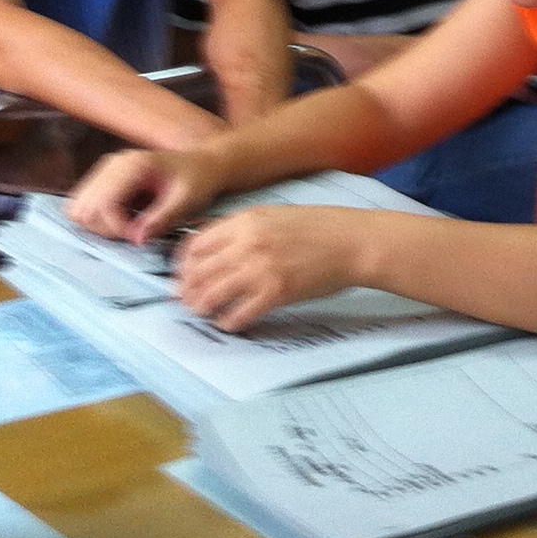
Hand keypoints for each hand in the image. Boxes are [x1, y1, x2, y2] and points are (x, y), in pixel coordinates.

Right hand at [67, 145, 229, 246]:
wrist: (202, 165)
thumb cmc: (197, 180)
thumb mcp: (187, 200)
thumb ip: (162, 218)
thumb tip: (136, 238)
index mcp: (132, 165)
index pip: (102, 205)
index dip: (116, 228)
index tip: (139, 237)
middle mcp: (112, 164)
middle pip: (83, 209)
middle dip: (105, 229)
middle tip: (134, 233)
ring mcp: (104, 171)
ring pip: (77, 209)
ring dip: (98, 226)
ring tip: (128, 228)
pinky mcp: (103, 180)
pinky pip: (84, 207)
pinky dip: (97, 221)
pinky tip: (123, 221)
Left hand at [172, 205, 366, 332]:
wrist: (353, 241)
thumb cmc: (319, 227)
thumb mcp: (275, 215)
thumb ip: (243, 228)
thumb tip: (212, 246)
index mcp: (246, 220)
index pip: (195, 245)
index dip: (183, 265)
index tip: (184, 275)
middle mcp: (248, 243)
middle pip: (197, 272)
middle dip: (187, 291)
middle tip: (188, 300)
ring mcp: (261, 268)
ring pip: (211, 295)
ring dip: (202, 308)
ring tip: (204, 313)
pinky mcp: (276, 293)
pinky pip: (237, 314)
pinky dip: (228, 322)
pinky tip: (230, 322)